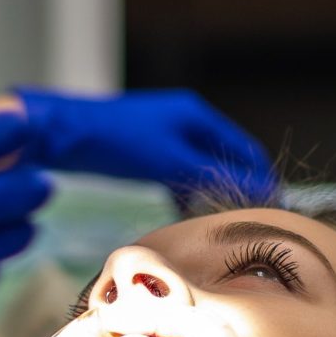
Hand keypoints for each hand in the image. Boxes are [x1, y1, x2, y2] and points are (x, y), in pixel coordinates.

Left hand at [15, 86, 274, 204]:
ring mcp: (163, 134)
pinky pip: (175, 172)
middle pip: (224, 157)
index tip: (273, 208)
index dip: (262, 178)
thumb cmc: (115, 142)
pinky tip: (182, 212)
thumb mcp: (169, 160)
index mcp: (197, 115)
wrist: (61, 135)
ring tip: (217, 221)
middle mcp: (184, 120)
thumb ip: (212, 175)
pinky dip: (183, 191)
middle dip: (236, 187)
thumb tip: (260, 189)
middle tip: (246, 220)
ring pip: (198, 167)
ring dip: (208, 192)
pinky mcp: (143, 150)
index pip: (245, 148)